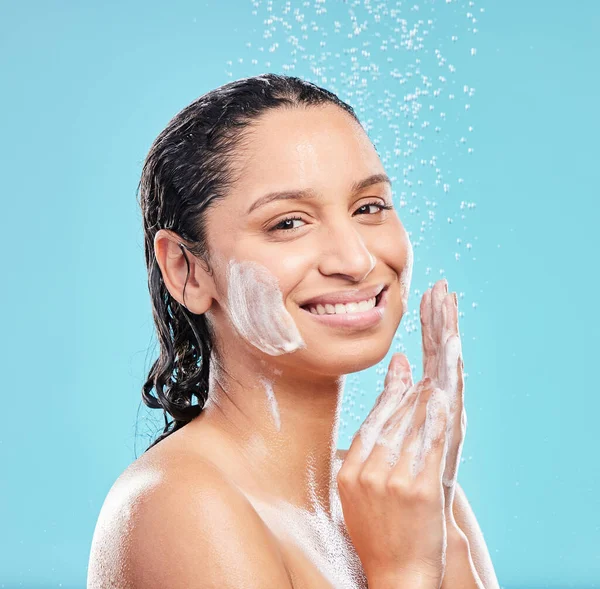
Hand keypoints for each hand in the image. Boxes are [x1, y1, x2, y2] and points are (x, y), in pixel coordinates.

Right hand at [337, 353, 451, 586]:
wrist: (399, 576)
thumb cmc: (379, 537)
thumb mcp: (357, 498)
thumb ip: (362, 461)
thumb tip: (372, 428)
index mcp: (348, 475)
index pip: (370, 424)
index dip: (386, 394)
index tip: (397, 368)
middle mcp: (367, 475)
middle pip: (390, 422)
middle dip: (405, 389)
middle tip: (413, 363)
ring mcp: (393, 483)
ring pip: (410, 429)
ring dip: (422, 398)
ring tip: (432, 374)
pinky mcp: (420, 490)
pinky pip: (429, 446)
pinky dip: (437, 419)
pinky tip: (442, 398)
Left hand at [420, 279, 466, 528]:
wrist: (408, 551)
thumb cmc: (399, 489)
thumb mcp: (394, 436)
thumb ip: (398, 397)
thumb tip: (400, 359)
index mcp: (426, 410)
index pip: (430, 357)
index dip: (431, 325)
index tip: (431, 291)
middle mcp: (438, 418)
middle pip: (441, 361)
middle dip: (440, 322)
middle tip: (443, 285)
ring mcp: (438, 438)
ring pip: (444, 379)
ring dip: (447, 342)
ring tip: (449, 305)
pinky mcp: (435, 461)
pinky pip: (442, 416)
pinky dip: (448, 387)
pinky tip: (450, 360)